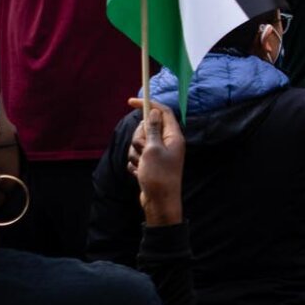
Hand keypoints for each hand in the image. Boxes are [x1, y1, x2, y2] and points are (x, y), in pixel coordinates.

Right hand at [126, 96, 186, 225]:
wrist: (159, 203)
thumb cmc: (159, 176)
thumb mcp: (153, 150)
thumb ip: (152, 129)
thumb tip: (154, 111)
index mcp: (173, 136)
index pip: (162, 112)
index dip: (148, 104)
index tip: (131, 102)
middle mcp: (168, 143)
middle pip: (147, 128)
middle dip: (139, 137)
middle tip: (143, 149)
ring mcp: (158, 154)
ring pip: (138, 143)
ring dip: (135, 153)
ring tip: (141, 165)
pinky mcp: (150, 163)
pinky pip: (136, 156)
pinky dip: (135, 164)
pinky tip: (139, 173)